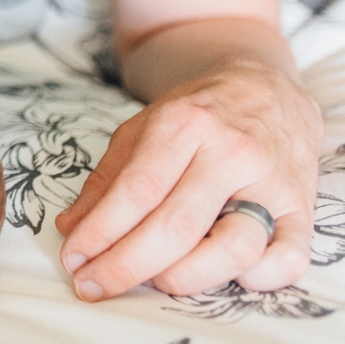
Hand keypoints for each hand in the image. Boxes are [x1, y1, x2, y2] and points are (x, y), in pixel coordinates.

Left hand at [55, 61, 321, 300]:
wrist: (266, 89)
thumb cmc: (196, 115)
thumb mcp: (142, 129)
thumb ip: (107, 178)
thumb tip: (71, 228)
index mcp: (184, 124)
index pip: (138, 190)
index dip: (101, 231)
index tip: (73, 258)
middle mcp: (231, 152)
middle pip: (177, 225)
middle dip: (126, 265)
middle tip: (92, 284)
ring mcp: (272, 182)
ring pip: (234, 248)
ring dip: (186, 277)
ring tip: (155, 279)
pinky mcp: (304, 209)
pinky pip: (289, 259)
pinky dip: (256, 279)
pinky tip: (224, 276)